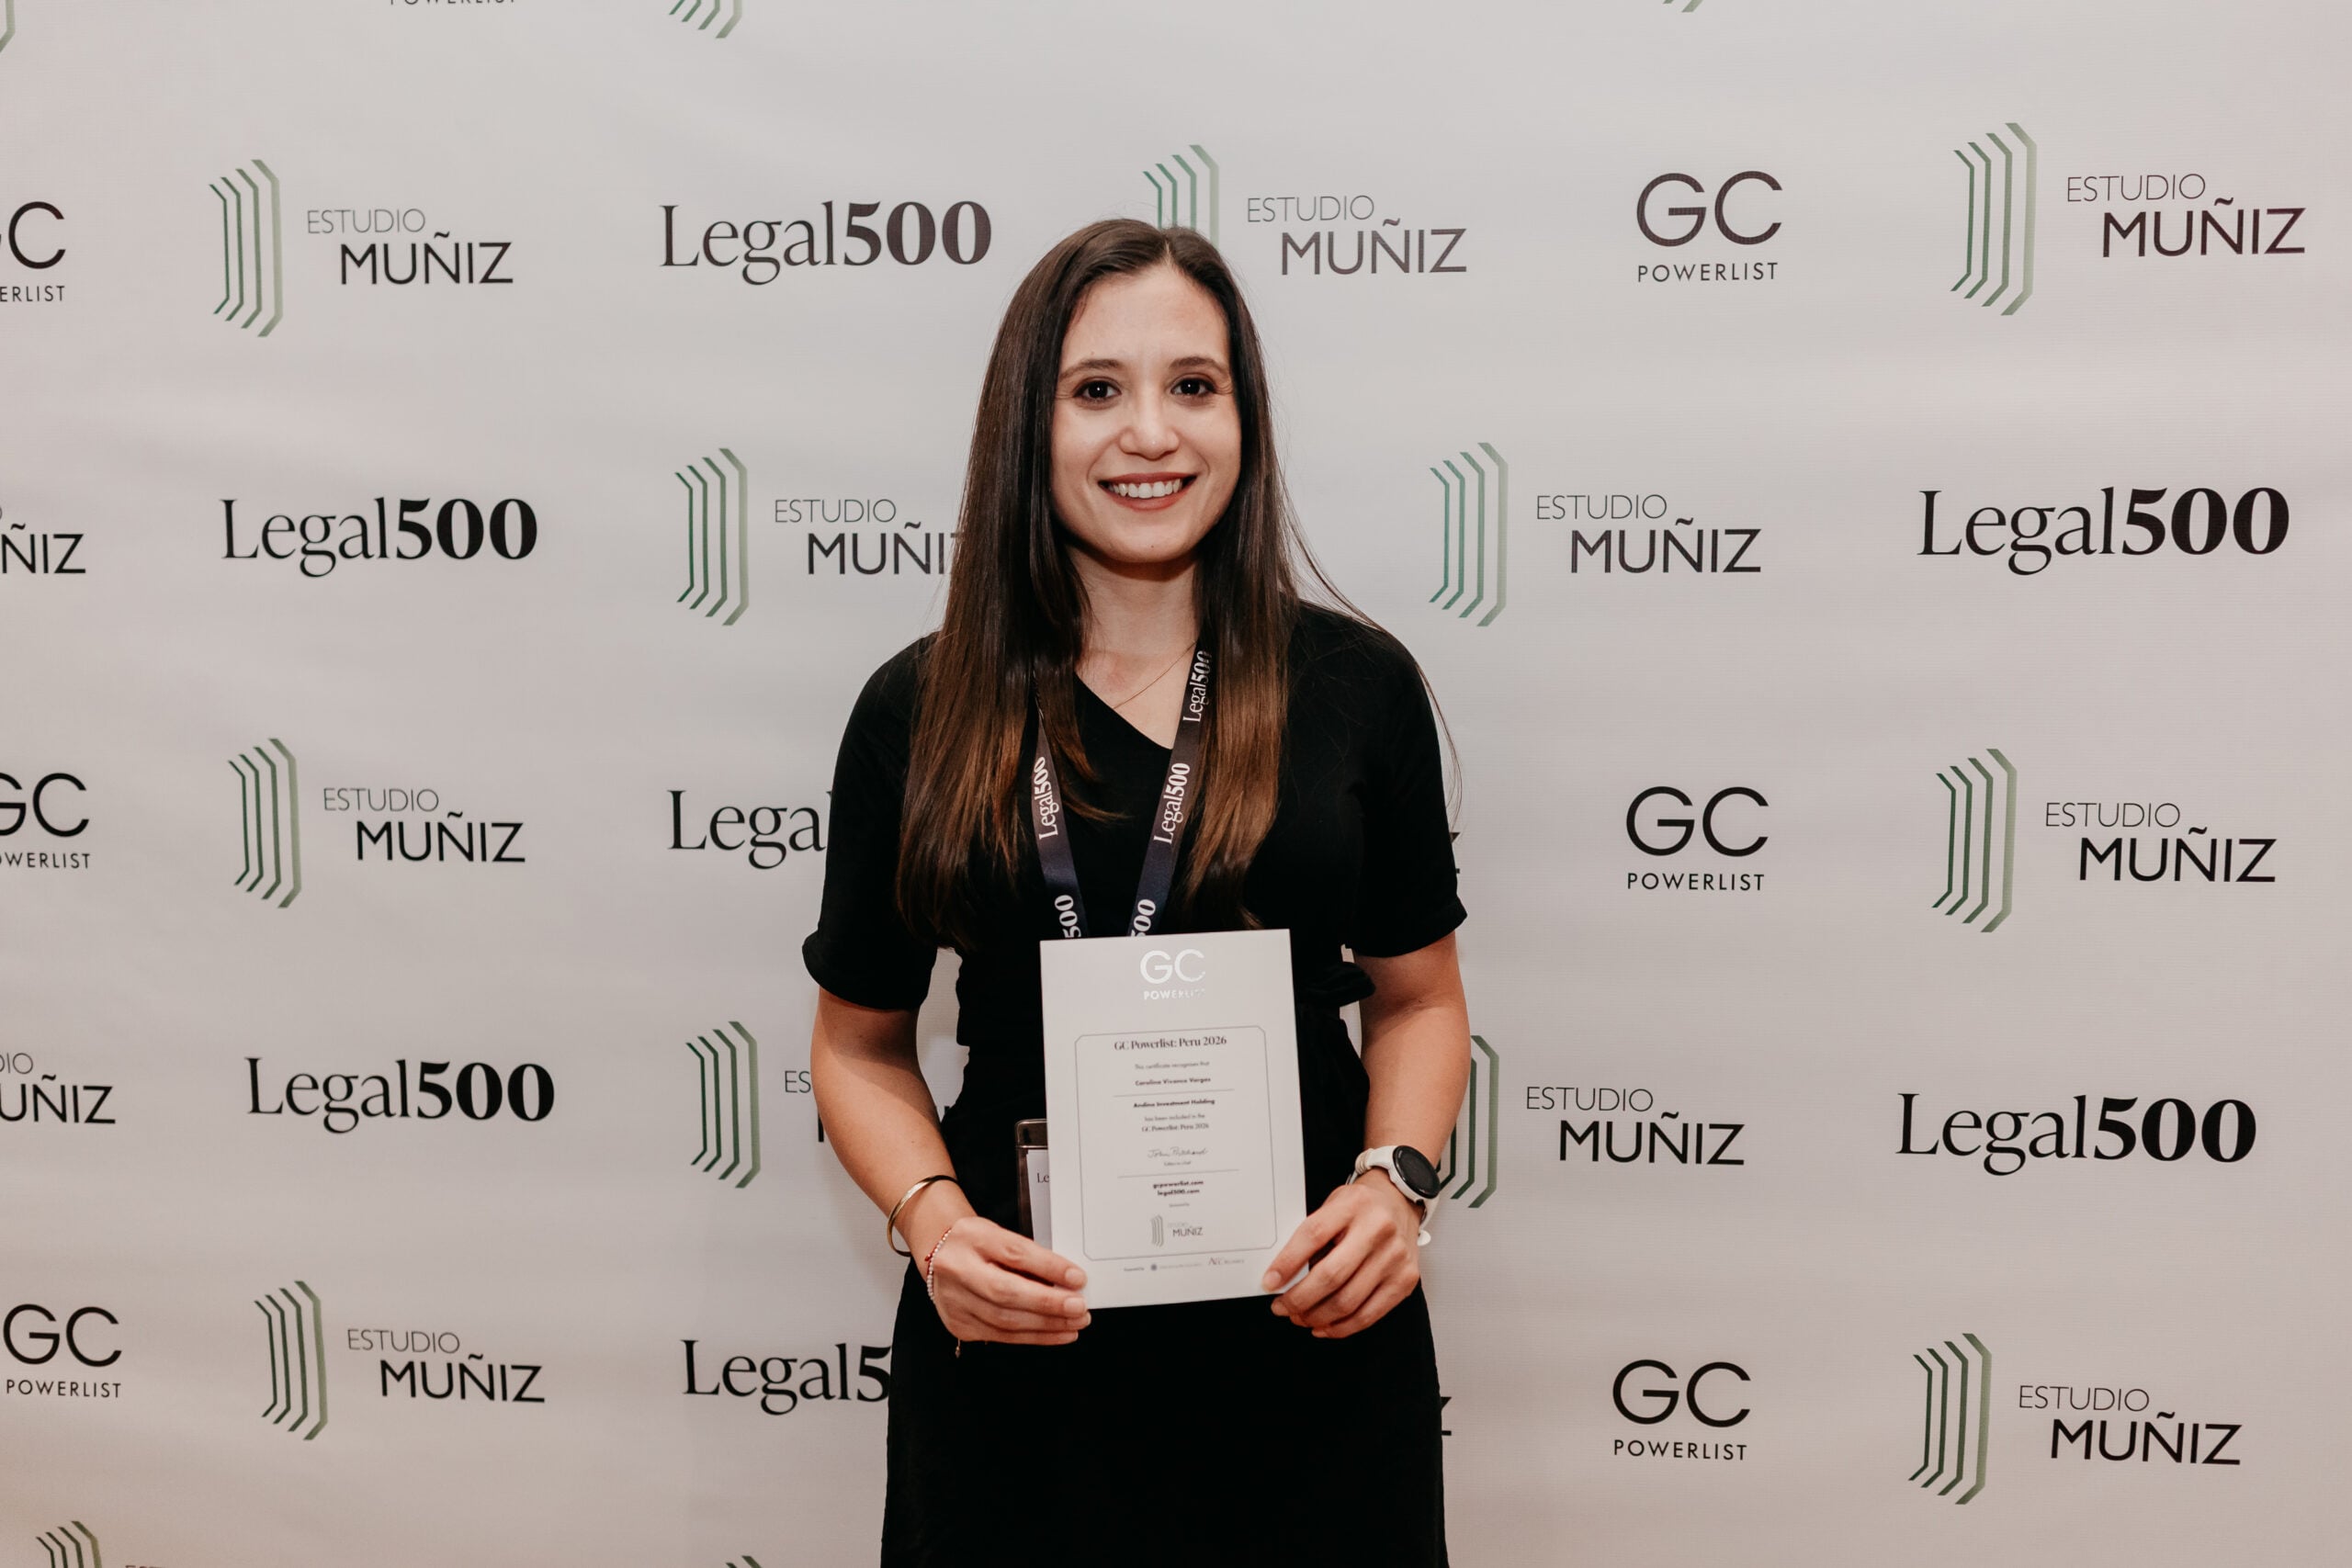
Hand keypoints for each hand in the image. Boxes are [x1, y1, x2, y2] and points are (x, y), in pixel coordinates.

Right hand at [924, 1218, 1090, 1345]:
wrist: (939, 1253)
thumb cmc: (977, 1244)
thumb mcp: (999, 1235)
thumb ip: (1029, 1257)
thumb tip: (1068, 1281)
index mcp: (972, 1237)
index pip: (1014, 1253)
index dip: (1049, 1267)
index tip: (1077, 1278)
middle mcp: (957, 1268)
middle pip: (1006, 1292)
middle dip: (1048, 1304)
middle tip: (1078, 1307)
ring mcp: (954, 1300)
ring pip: (1004, 1320)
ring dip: (1046, 1325)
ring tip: (1074, 1322)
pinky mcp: (958, 1324)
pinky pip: (1001, 1336)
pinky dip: (1033, 1337)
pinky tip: (1055, 1333)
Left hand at [1262, 1174, 1421, 1339]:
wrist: (1400, 1202)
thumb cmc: (1361, 1207)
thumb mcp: (1334, 1205)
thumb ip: (1313, 1236)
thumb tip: (1285, 1275)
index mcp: (1353, 1205)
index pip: (1313, 1235)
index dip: (1287, 1262)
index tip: (1269, 1282)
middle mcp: (1378, 1230)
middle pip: (1331, 1275)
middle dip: (1299, 1299)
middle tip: (1282, 1307)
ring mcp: (1394, 1257)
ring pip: (1348, 1301)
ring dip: (1316, 1316)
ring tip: (1300, 1317)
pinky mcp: (1405, 1280)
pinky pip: (1368, 1315)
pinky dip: (1341, 1327)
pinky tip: (1324, 1325)